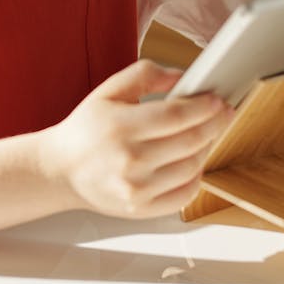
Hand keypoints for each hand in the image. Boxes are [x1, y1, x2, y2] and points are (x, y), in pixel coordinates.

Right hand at [48, 59, 233, 218]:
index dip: (205, 106)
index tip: (217, 99)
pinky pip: (185, 194)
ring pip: (193, 167)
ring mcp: (137, 189)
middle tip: (223, 112)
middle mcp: (130, 160)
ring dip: (207, 147)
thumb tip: (184, 77)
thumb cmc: (87, 128)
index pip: (178, 115)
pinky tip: (192, 162)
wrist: (60, 170)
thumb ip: (146, 74)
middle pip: (191, 141)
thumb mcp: (109, 91)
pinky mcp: (141, 209)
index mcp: (121, 126)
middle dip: (215, 123)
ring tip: (205, 134)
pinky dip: (196, 177)